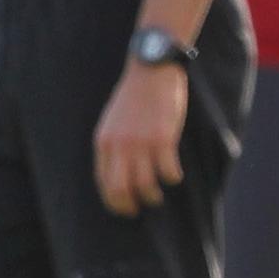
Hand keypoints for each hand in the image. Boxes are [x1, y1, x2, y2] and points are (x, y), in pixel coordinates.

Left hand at [94, 61, 185, 215]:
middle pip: (121, 190)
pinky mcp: (163, 139)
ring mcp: (142, 143)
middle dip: (130, 205)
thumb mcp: (112, 121)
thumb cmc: (134, 96)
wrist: (151, 69)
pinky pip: (168, 171)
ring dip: (153, 196)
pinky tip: (175, 174)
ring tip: (158, 195)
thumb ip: (113, 145)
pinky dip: (173, 178)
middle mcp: (120, 146)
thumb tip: (118, 173)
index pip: (104, 182)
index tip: (125, 207)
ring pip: (146, 185)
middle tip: (140, 208)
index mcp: (104, 142)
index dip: (114, 201)